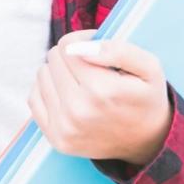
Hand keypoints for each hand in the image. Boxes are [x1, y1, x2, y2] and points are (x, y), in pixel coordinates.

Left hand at [28, 30, 173, 167]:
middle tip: (92, 69)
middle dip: (71, 57)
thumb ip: (119, 50)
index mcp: (102, 91)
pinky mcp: (56, 139)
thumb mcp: (149, 68)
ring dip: (59, 73)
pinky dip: (48, 91)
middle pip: (53, 58)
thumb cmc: (146, 98)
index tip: (96, 49)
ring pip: (42, 75)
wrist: (148, 143)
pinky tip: (69, 96)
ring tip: (82, 83)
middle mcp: (79, 111)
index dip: (83, 41)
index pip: (68, 46)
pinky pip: (34, 97)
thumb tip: (79, 48)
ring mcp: (65, 128)